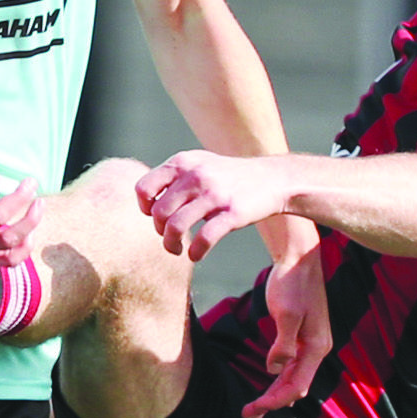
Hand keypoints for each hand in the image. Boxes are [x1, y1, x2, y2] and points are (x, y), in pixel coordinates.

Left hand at [136, 152, 293, 260]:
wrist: (273, 179)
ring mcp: (215, 194)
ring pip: (175, 227)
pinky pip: (203, 239)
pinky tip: (195, 255)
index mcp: (183, 162)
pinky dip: (194, 253)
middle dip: (160, 232)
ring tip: (176, 251)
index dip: (145, 208)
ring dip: (171, 246)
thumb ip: (172, 177)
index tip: (156, 216)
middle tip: (170, 238)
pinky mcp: (233, 213)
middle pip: (159, 213)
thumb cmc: (228, 177)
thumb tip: (145, 203)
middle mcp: (196, 175)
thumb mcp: (199, 164)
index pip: (143, 188)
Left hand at [243, 250, 331, 417]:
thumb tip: (274, 370)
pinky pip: (292, 366)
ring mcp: (311, 343)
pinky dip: (279, 380)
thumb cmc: (292, 282)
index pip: (296, 387)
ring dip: (275, 394)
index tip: (252, 409)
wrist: (298, 258)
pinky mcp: (303, 336)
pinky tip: (268, 386)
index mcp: (317, 347)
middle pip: (296, 387)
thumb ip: (283, 343)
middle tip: (247, 415)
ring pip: (294, 378)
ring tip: (254, 408)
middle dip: (272, 403)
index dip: (274, 402)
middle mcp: (317, 349)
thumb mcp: (287, 312)